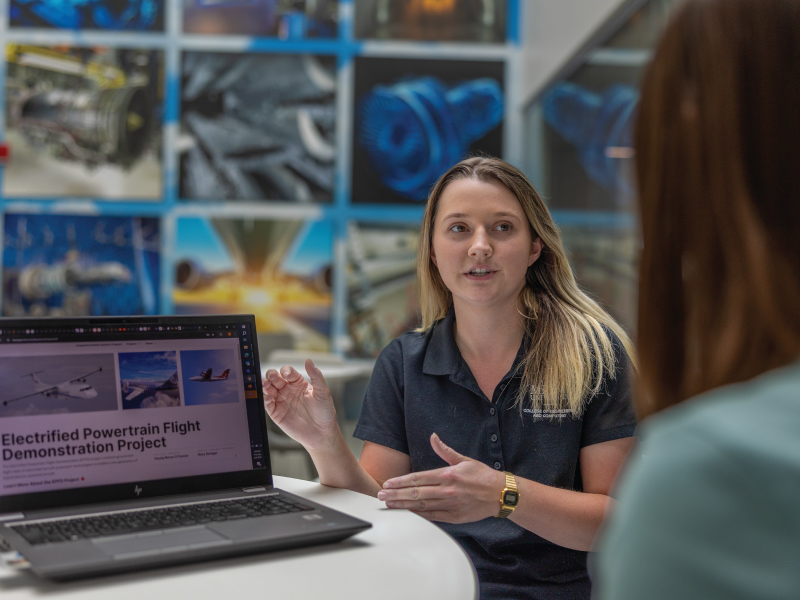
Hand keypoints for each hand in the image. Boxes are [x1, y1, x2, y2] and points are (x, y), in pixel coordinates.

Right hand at [262, 359, 338, 450]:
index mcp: (299, 383)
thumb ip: (316, 375)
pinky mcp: (276, 413)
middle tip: (272, 376)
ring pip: (269, 389)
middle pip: (275, 378)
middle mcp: (288, 391)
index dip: (285, 371)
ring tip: (266, 384)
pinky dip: (265, 399)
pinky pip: (267, 404)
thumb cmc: (325, 413)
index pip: (288, 372)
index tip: (286, 374)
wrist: (322, 434)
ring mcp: (282, 401)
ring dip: (265, 385)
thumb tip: (309, 360)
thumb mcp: (323, 392)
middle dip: (271, 375)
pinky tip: (268, 397)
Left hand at [377, 433, 504, 522]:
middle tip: (380, 495)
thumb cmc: (482, 475)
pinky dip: (418, 515)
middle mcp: (447, 490)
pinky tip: (407, 514)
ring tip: (388, 504)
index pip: (418, 478)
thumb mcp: (464, 460)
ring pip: (421, 506)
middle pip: (416, 493)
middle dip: (396, 494)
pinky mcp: (454, 517)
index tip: (388, 483)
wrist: (501, 494)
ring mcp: (450, 505)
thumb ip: (445, 450)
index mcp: (448, 475)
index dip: (401, 481)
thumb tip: (433, 437)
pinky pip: (432, 516)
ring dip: (403, 506)